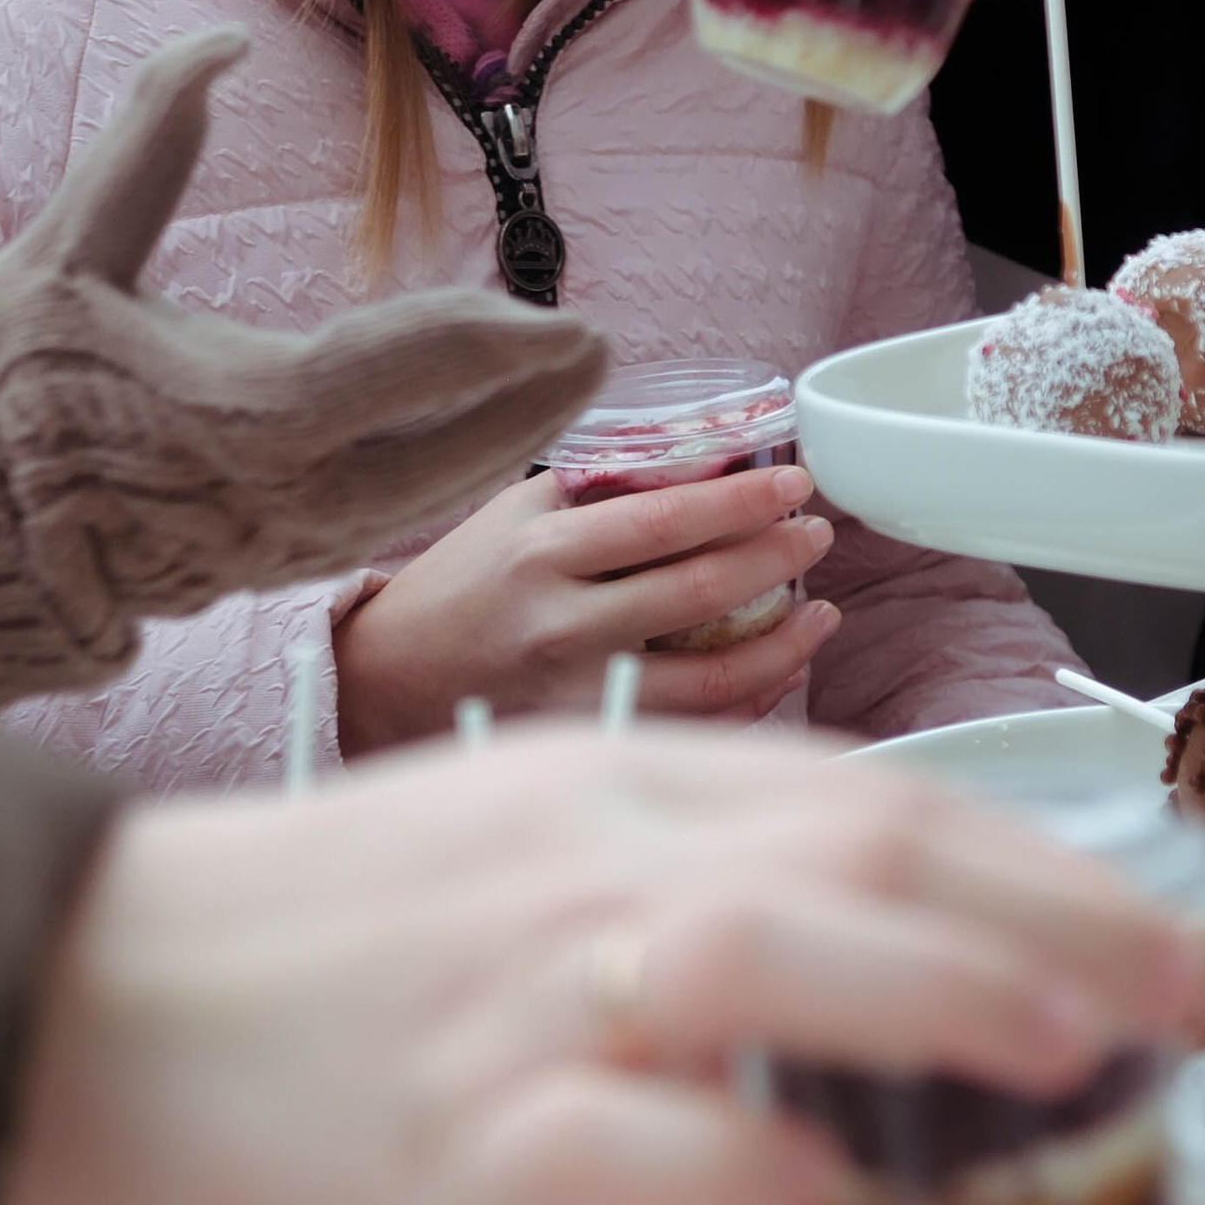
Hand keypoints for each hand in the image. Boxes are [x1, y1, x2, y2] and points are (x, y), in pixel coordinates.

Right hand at [0, 30, 605, 705]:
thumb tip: (217, 44)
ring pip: (409, 509)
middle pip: (440, 460)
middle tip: (604, 353)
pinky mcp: (237, 577)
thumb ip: (150, 140)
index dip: (491, 340)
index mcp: (233, 411)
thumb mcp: (59, 244)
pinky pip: (364, 538)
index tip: (559, 313)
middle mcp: (265, 499)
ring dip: (492, 452)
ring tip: (559, 397)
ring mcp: (256, 552)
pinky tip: (463, 456)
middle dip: (531, 406)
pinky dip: (429, 493)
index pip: (400, 371)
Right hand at [2, 722, 1204, 1204]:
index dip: (1037, 858)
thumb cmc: (285, 949)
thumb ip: (654, 887)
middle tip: (1195, 993)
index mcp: (598, 793)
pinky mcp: (453, 1132)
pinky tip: (838, 1195)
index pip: (865, 792)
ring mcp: (521, 993)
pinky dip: (753, 1157)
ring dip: (939, 994)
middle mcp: (582, 863)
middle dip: (1056, 914)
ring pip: (770, 947)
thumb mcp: (489, 859)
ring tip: (1072, 1060)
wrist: (69, 994)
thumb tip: (838, 961)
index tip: (1158, 929)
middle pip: (860, 844)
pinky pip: (634, 1132)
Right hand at [335, 466, 836, 750]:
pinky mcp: (586, 742)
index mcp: (543, 549)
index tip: (796, 483)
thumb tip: (705, 462)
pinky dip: (749, 698)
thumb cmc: (461, 586)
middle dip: (776, 558)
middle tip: (815, 535)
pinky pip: (691, 727)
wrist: (384, 681)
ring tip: (819, 612)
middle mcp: (561, 622)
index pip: (667, 517)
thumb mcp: (517, 514)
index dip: (744, 499)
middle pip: (700, 590)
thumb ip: (602, 488)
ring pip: (711, 678)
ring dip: (783, 642)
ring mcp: (575, 692)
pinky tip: (777, 668)